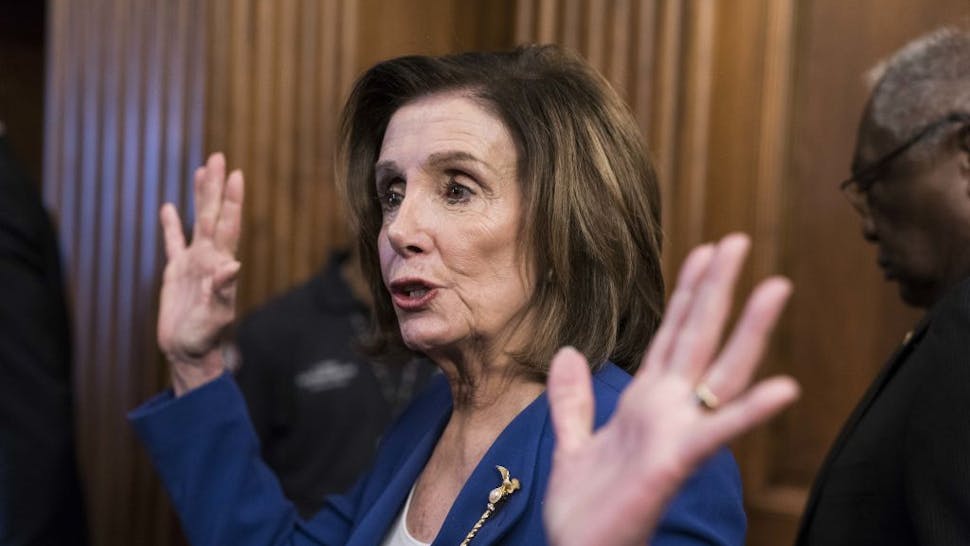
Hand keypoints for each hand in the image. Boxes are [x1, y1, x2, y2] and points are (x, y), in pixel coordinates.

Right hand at [157, 153, 243, 395]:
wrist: (189, 353)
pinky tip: (169, 207)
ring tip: (202, 170)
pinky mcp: (177, 272)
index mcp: (221, 265)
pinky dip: (171, 225)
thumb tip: (233, 267)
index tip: (237, 175)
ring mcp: (194, 263)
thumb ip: (224, 292)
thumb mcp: (216, 316)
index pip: (229, 226)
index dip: (232, 201)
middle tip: (219, 157)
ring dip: (199, 197)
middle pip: (213, 215)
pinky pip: (173, 242)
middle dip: (216, 187)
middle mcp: (210, 258)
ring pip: (197, 222)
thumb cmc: (206, 338)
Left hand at [544, 234, 798, 545]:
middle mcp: (668, 409)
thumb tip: (570, 352)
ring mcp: (677, 432)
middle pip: (699, 337)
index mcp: (646, 400)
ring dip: (748, 331)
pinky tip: (785, 387)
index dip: (688, 292)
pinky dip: (750, 411)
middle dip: (719, 289)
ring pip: (719, 371)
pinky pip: (717, 432)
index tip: (704, 250)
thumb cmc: (586, 510)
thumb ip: (574, 399)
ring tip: (776, 287)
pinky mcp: (676, 462)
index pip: (672, 334)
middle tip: (740, 240)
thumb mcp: (572, 442)